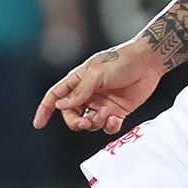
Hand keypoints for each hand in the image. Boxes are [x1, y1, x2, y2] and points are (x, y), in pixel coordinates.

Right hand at [33, 40, 167, 133]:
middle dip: (75, 122)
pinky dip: (109, 127)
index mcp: (78, 80)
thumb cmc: (121, 61)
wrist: (149, 62)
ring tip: (108, 113)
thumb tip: (60, 106)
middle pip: (71, 115)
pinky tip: (114, 119)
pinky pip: (107, 126)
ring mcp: (102, 103)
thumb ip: (80, 92)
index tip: (38, 124)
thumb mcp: (97, 74)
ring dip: (95, 122)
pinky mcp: (118, 111)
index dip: (45, 110)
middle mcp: (88, 94)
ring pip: (89, 123)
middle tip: (85, 123)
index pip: (55, 96)